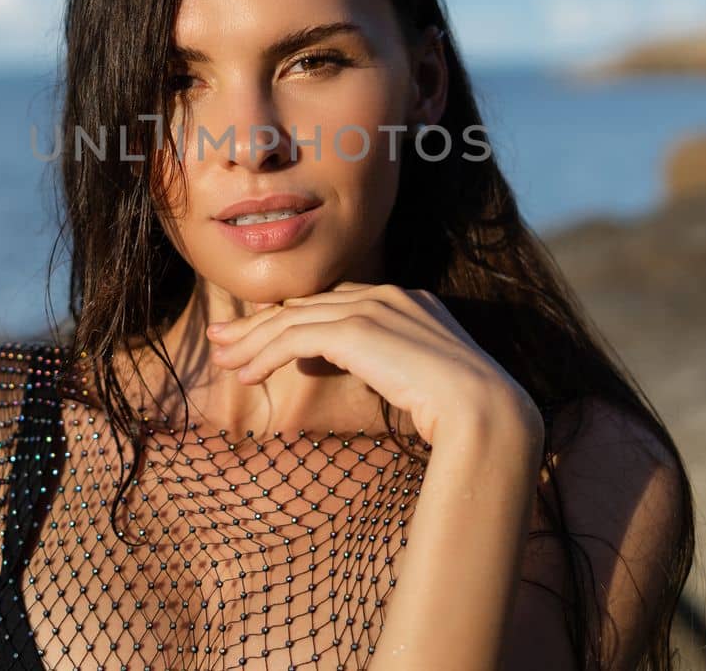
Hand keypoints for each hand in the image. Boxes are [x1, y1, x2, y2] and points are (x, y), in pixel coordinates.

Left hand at [204, 281, 541, 447]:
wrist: (483, 411)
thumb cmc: (461, 411)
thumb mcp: (421, 378)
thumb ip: (388, 364)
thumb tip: (353, 370)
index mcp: (406, 300)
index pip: (334, 303)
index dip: (293, 319)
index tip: (259, 336)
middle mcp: (386, 294)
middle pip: (307, 305)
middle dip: (259, 323)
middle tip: (222, 338)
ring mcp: (372, 307)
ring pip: (293, 319)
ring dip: (252, 341)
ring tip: (223, 360)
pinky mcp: (356, 330)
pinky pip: (295, 338)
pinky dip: (266, 355)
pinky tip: (248, 374)